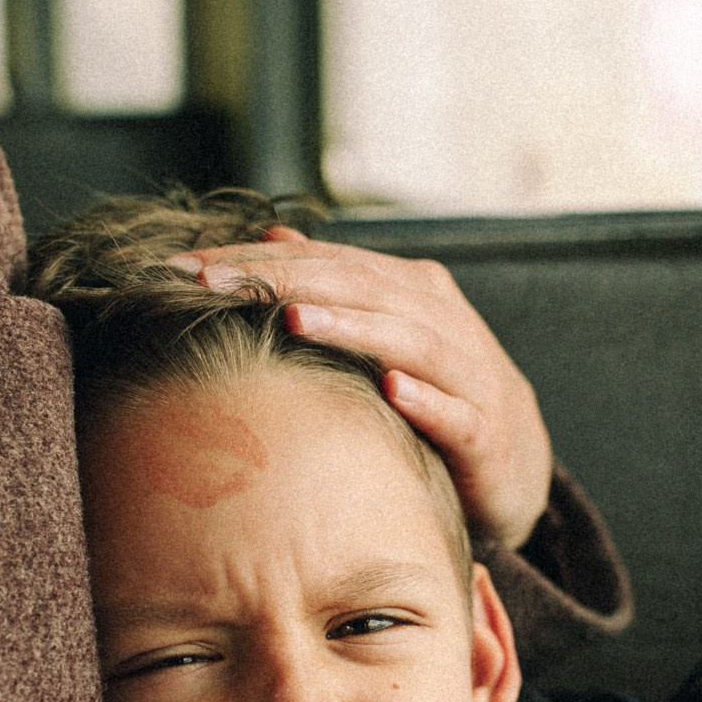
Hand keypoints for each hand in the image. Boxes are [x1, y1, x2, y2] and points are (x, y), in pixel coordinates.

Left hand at [173, 226, 553, 549]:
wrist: (515, 466)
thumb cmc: (436, 396)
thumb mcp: (385, 334)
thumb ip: (335, 287)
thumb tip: (274, 235)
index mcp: (410, 292)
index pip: (327, 262)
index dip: (258, 261)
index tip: (185, 266)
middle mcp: (442, 321)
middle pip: (360, 287)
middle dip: (285, 280)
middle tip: (214, 281)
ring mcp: (469, 375)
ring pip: (409, 340)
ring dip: (351, 327)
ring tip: (292, 320)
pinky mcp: (488, 434)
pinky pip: (456, 413)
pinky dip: (425, 399)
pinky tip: (390, 390)